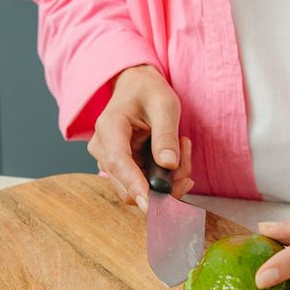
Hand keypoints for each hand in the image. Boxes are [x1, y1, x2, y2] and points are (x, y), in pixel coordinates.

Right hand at [88, 65, 193, 209]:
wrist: (136, 87)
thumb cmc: (147, 91)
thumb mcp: (165, 105)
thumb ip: (166, 134)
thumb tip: (168, 164)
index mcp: (109, 127)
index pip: (117, 161)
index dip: (134, 183)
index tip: (151, 202)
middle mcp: (102, 148)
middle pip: (127, 185)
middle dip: (162, 185)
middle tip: (186, 164)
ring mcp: (109, 162)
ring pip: (138, 189)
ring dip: (167, 180)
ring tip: (182, 150)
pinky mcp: (121, 169)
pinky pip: (143, 185)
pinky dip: (163, 178)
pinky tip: (175, 157)